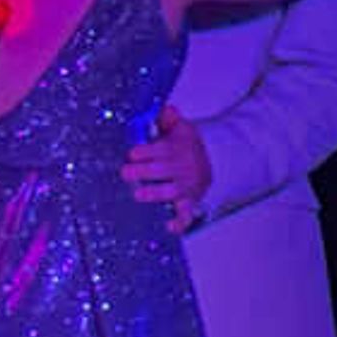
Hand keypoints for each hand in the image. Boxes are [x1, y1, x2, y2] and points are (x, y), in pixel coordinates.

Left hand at [123, 108, 214, 227]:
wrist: (211, 162)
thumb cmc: (185, 145)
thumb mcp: (179, 128)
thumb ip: (168, 118)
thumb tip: (166, 108)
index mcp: (175, 149)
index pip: (158, 150)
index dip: (143, 152)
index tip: (132, 154)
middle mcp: (181, 168)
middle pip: (160, 170)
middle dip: (142, 172)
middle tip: (125, 172)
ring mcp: (185, 186)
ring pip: (170, 191)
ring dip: (154, 194)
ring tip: (138, 195)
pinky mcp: (189, 201)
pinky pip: (186, 213)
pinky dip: (179, 222)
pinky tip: (169, 227)